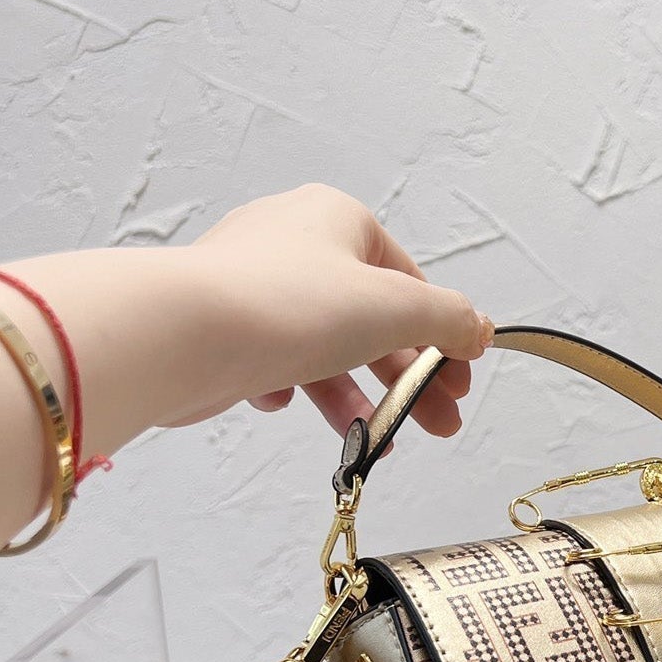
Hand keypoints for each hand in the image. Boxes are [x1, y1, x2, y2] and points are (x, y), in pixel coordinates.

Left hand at [190, 184, 493, 437]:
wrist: (181, 334)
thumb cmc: (287, 304)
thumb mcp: (394, 308)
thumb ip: (446, 319)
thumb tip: (480, 328)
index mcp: (337, 220)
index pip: (409, 280)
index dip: (441, 335)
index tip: (459, 381)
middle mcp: (294, 243)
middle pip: (373, 320)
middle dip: (408, 379)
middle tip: (441, 424)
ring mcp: (255, 286)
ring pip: (326, 348)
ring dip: (358, 398)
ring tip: (381, 442)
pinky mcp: (225, 328)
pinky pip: (276, 362)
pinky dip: (295, 388)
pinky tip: (288, 402)